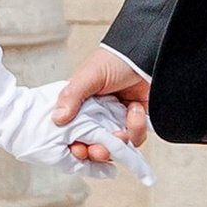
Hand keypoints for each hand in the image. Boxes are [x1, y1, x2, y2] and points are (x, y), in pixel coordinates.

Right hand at [55, 46, 148, 163]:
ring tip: (121, 130)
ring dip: (118, 142)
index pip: (73, 134)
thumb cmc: (116, 59)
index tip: (78, 149)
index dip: (75, 145)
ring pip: (115, 147)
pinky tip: (134, 109)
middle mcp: (98, 116)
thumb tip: (57, 119)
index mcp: (81, 106)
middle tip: (100, 150)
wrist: (149, 54)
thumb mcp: (90, 75)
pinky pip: (136, 138)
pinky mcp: (137, 122)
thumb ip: (72, 95)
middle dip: (97, 151)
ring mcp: (118, 120)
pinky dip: (136, 128)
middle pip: (94, 146)